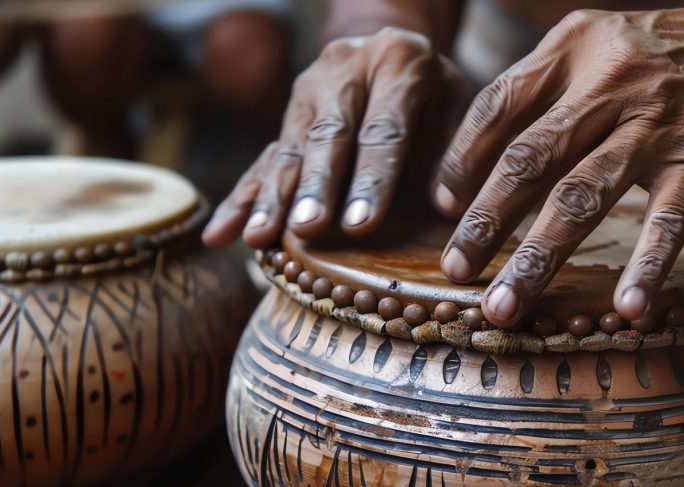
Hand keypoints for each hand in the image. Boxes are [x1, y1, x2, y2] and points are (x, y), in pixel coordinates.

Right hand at [202, 27, 468, 247]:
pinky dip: (242, 199)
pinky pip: (261, 160)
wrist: (394, 51)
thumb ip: (458, 155)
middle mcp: (346, 69)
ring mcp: (308, 91)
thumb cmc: (440, 96)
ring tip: (258, 238)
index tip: (360, 226)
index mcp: (400, 63)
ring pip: (289, 147)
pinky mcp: (287, 118)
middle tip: (305, 230)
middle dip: (314, 187)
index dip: (372, 179)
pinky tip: (219, 234)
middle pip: (328, 135)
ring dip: (272, 197)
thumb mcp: (464, 111)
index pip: (384, 129)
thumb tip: (449, 208)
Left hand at [436, 3, 683, 325]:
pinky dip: (647, 266)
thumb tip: (471, 166)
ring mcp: (654, 125)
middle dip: (485, 220)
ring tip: (505, 304)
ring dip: (538, 256)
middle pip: (529, 158)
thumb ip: (535, 91)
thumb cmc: (658, 52)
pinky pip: (667, 220)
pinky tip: (628, 308)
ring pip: (583, 196)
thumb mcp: (591, 42)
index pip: (496, 105)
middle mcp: (606, 84)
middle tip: (454, 269)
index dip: (462, 158)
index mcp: (569, 50)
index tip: (442, 204)